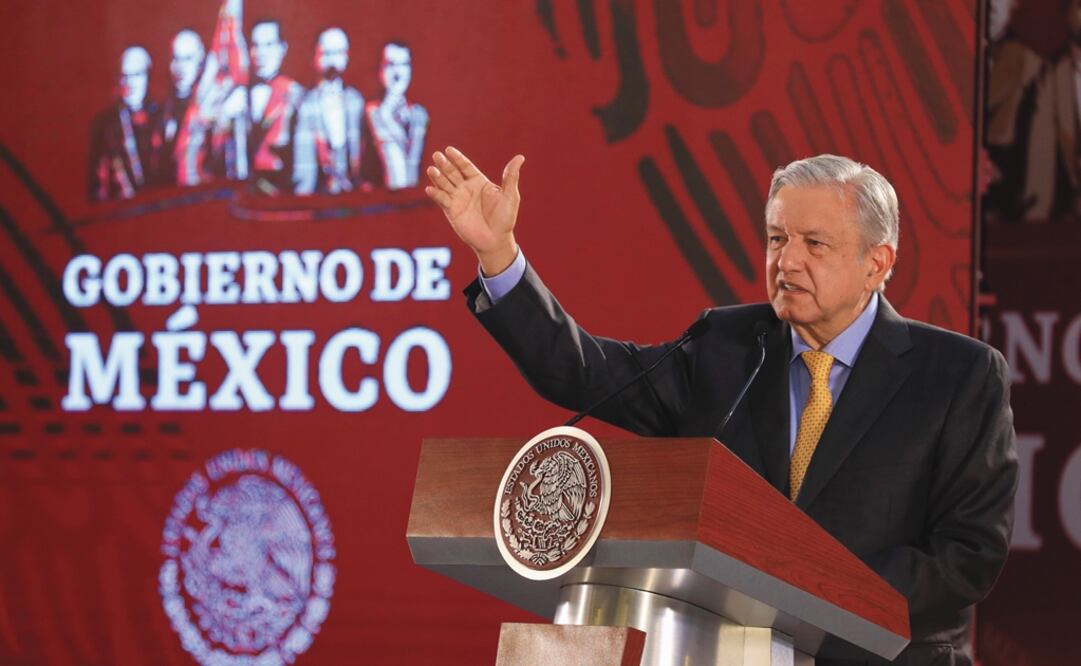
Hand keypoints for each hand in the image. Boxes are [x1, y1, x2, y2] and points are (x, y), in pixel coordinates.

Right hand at [425, 147, 524, 275]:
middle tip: (437, 155)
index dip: (457, 158)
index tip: (449, 150)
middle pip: (452, 172)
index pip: (465, 166)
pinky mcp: (451, 211)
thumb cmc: (505, 218)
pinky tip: (430, 189)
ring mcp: (457, 199)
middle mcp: (466, 188)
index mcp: (479, 182)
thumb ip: (510, 176)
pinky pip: (441, 200)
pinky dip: (435, 194)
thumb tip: (520, 157)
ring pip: (444, 184)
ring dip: (437, 177)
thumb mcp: (510, 195)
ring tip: (432, 169)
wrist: (496, 240)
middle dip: (444, 164)